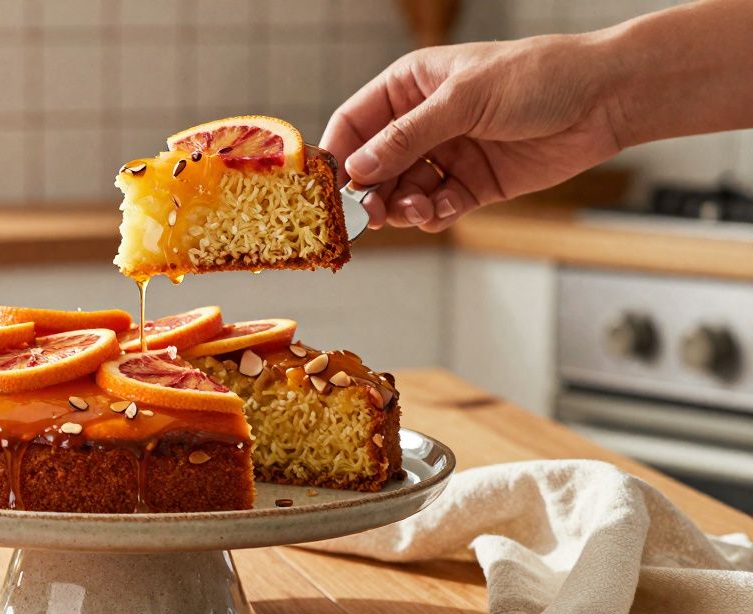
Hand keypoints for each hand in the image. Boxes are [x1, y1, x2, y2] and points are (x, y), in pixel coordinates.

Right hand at [319, 34, 624, 231]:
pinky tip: (444, 210)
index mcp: (411, 86)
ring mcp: (448, 154)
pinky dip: (434, 214)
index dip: (338, 153)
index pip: (355, 122)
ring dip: (403, 208)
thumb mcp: (462, 100)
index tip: (329, 187)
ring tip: (416, 212)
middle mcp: (423, 122)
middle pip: (375, 165)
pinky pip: (438, 207)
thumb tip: (358, 168)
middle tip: (371, 215)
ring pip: (404, 192)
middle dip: (371, 192)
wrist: (604, 99)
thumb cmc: (537, 77)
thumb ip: (407, 137)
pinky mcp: (474, 184)